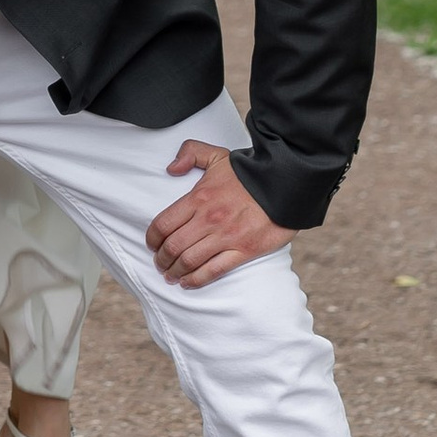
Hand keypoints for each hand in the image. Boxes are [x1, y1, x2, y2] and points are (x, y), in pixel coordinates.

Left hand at [147, 142, 291, 289]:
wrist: (285, 184)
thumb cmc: (249, 172)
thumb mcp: (217, 155)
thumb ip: (190, 153)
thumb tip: (171, 168)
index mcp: (199, 198)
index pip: (163, 224)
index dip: (152, 238)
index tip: (151, 245)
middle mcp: (208, 220)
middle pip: (173, 247)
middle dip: (161, 259)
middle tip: (160, 264)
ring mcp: (226, 237)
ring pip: (190, 261)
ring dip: (175, 272)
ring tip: (171, 276)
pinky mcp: (243, 251)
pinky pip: (214, 271)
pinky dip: (197, 280)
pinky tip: (188, 282)